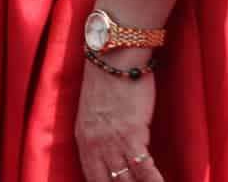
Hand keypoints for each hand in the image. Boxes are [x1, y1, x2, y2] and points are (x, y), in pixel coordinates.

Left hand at [74, 57, 164, 181]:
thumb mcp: (93, 114)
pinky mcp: (132, 135)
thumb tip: (110, 156)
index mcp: (83, 140)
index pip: (92, 179)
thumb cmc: (107, 81)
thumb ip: (98, 137)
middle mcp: (94, 145)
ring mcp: (112, 142)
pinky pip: (144, 170)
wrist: (114, 58)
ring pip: (127, 181)